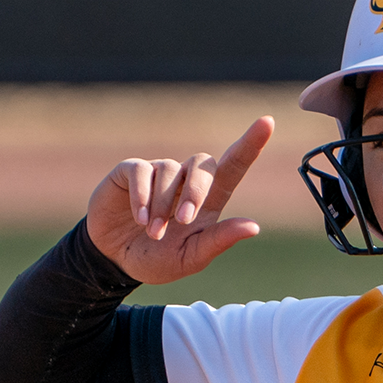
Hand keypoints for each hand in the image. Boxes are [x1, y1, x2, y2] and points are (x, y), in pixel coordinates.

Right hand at [87, 116, 273, 284]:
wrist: (115, 260)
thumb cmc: (158, 258)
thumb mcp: (190, 258)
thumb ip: (219, 241)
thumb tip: (254, 227)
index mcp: (208, 200)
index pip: (234, 166)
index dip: (250, 144)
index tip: (268, 122)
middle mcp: (186, 180)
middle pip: (204, 163)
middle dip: (196, 190)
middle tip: (184, 221)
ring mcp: (158, 172)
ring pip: (170, 170)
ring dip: (162, 205)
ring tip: (153, 231)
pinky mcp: (130, 171)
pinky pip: (141, 171)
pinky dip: (142, 196)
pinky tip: (139, 218)